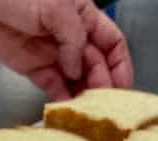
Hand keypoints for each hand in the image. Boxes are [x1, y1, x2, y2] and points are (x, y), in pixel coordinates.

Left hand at [0, 0, 133, 99]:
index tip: (125, 88)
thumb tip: (77, 68)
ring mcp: (51, 52)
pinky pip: (54, 87)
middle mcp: (70, 35)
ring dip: (85, 97)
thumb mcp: (56, 5)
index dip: (121, 65)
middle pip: (97, 66)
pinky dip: (62, 99)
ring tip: (90, 113)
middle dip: (104, 86)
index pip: (112, 43)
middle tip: (105, 107)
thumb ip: (74, 37)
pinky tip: (67, 108)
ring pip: (77, 80)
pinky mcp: (32, 67)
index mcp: (83, 14)